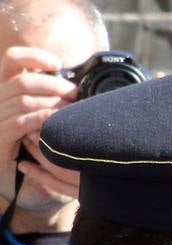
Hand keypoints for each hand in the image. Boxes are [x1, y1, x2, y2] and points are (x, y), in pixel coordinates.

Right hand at [0, 47, 77, 194]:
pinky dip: (43, 120)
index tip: (57, 63)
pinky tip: (57, 124)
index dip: (33, 56)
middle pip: (23, 81)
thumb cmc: (27, 142)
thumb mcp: (35, 114)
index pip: (12, 60)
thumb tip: (73, 87)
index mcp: (6, 88)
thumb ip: (46, 98)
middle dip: (52, 84)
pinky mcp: (1, 135)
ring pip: (24, 100)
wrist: (5, 171)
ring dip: (51, 103)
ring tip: (71, 110)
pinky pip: (22, 122)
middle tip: (74, 93)